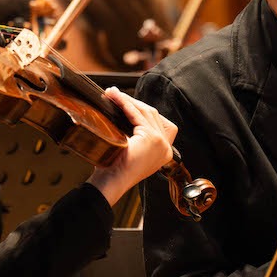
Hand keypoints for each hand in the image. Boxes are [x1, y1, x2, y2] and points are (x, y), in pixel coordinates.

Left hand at [86, 86, 176, 206]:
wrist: (110, 182)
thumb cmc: (114, 168)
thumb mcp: (131, 148)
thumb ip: (136, 133)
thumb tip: (125, 109)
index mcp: (163, 152)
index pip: (159, 123)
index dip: (143, 111)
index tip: (126, 103)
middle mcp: (166, 149)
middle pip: (153, 115)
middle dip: (134, 103)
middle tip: (115, 95)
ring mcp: (161, 144)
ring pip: (147, 112)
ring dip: (128, 100)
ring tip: (112, 94)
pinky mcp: (153, 139)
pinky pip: (138, 115)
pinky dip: (126, 104)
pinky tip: (115, 98)